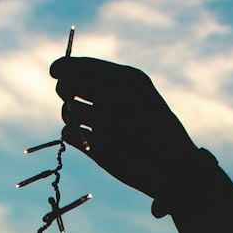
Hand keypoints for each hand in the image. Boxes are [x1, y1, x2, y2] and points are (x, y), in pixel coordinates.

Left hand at [50, 55, 199, 201]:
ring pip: (67, 111)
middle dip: (64, 89)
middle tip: (68, 96)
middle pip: (67, 85)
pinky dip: (73, 137)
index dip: (63, 67)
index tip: (55, 72)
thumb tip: (63, 73)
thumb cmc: (157, 127)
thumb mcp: (141, 94)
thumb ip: (108, 81)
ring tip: (88, 122)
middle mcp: (116, 97)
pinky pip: (68, 135)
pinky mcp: (99, 148)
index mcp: (128, 79)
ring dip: (71, 116)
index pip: (80, 66)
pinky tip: (89, 139)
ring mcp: (106, 123)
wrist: (178, 166)